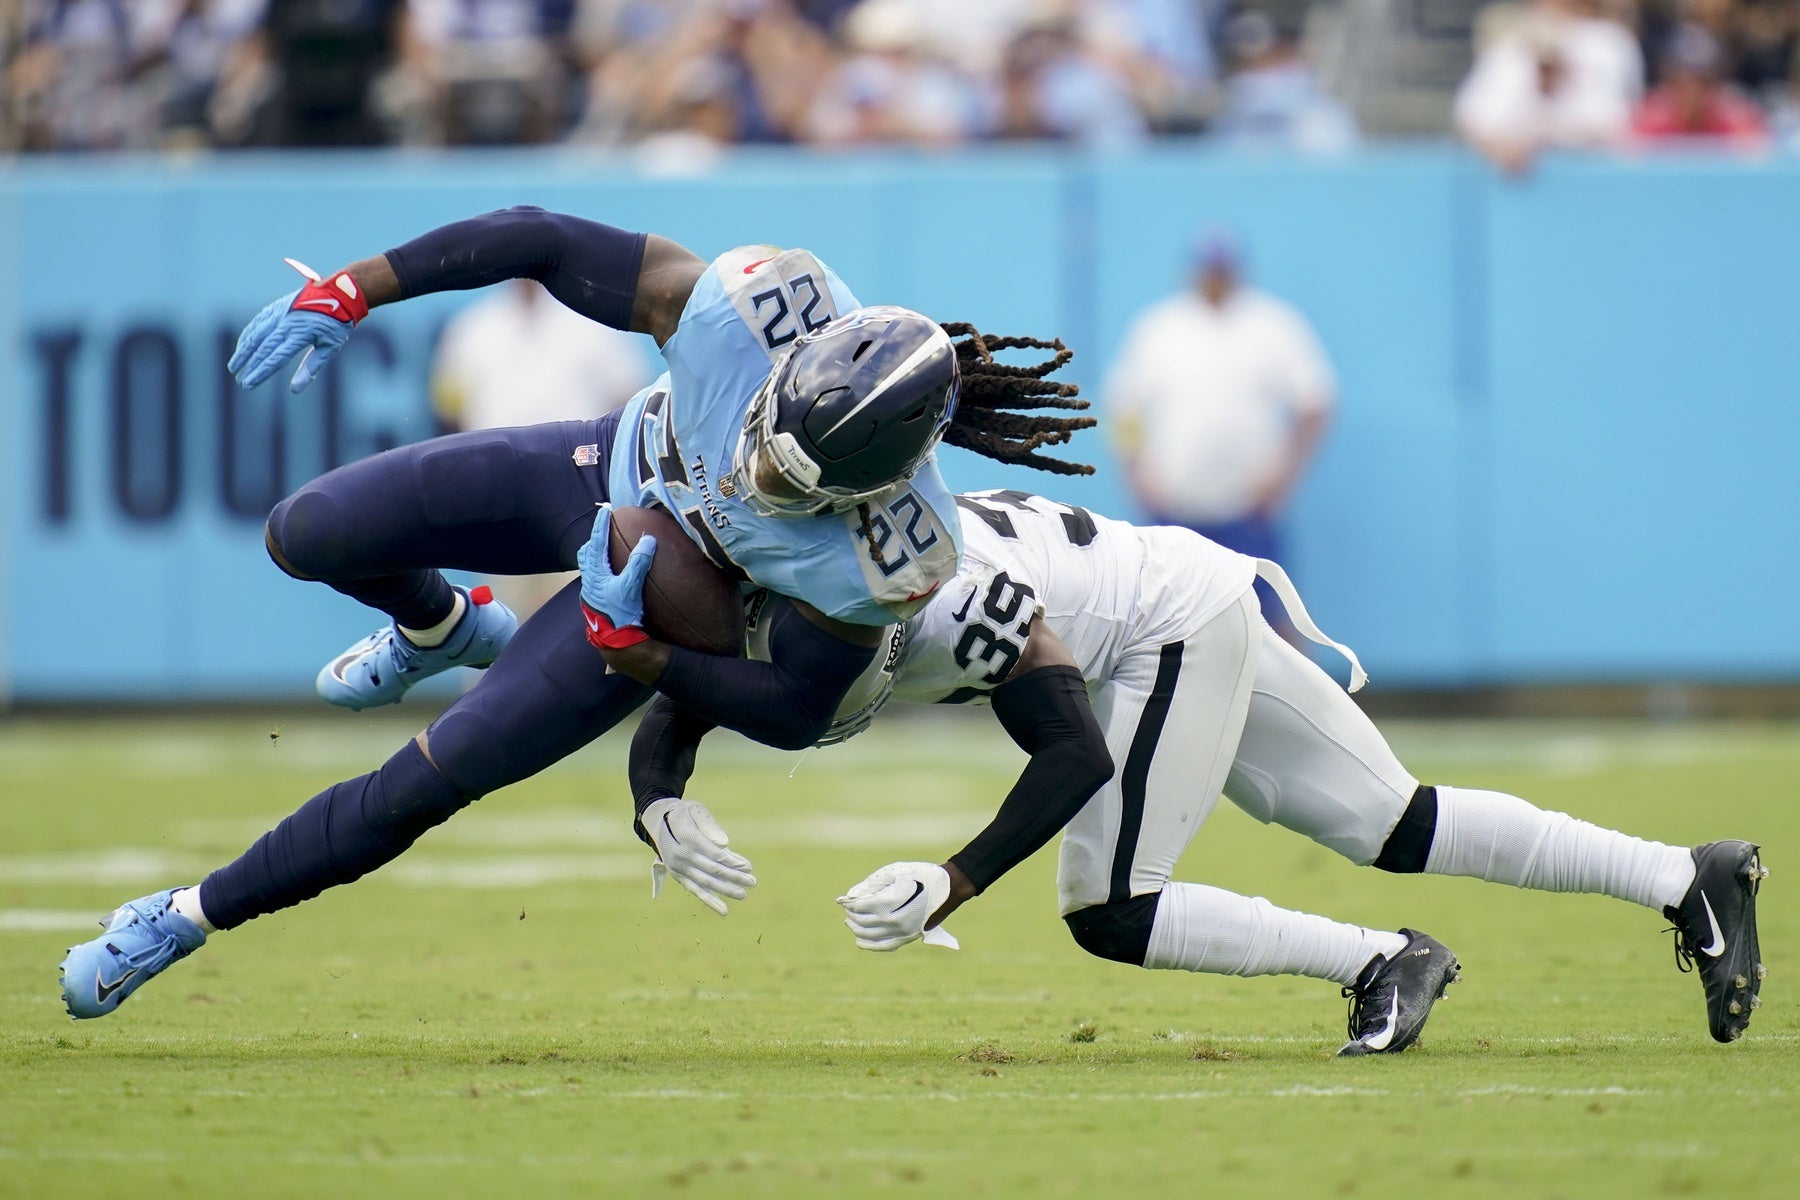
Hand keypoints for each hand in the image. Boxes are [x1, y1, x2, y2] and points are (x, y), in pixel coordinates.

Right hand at [228, 259, 369, 392]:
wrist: (338, 293)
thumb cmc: (337, 324)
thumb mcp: (330, 347)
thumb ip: (311, 368)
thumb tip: (294, 390)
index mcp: (301, 334)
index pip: (275, 358)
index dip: (260, 372)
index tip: (249, 384)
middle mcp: (286, 323)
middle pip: (262, 348)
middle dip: (249, 365)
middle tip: (239, 381)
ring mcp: (279, 313)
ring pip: (255, 334)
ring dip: (242, 351)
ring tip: (234, 366)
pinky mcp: (276, 307)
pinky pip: (257, 322)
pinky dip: (248, 335)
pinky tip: (242, 346)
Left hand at [577, 505, 655, 648]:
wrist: (615, 642)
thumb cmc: (621, 614)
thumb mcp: (631, 587)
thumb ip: (639, 562)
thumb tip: (648, 539)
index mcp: (595, 573)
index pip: (597, 542)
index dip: (601, 525)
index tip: (605, 510)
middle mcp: (590, 581)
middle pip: (587, 553)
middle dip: (595, 539)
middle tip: (603, 529)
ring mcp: (592, 592)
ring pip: (589, 566)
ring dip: (596, 555)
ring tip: (605, 549)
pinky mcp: (598, 601)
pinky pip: (596, 577)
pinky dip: (601, 568)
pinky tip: (611, 574)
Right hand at [641, 797, 755, 915]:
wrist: (658, 820)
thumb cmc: (683, 813)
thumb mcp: (695, 810)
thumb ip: (708, 825)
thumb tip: (725, 843)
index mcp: (685, 837)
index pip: (712, 853)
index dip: (731, 861)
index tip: (748, 867)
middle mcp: (679, 855)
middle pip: (711, 870)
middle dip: (733, 877)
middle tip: (752, 882)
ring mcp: (678, 868)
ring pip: (704, 883)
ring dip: (725, 890)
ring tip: (743, 895)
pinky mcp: (678, 876)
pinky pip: (695, 890)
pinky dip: (710, 901)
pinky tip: (724, 911)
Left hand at [837, 861, 951, 951]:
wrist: (948, 888)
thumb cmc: (921, 876)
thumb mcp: (896, 871)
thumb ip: (872, 883)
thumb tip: (850, 896)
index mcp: (893, 902)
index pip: (863, 906)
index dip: (850, 904)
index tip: (843, 901)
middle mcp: (897, 920)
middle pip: (865, 921)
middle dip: (852, 915)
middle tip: (847, 909)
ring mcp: (904, 931)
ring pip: (872, 935)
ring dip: (857, 929)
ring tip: (849, 922)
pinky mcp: (909, 937)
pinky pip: (886, 946)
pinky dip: (870, 946)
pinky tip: (859, 941)